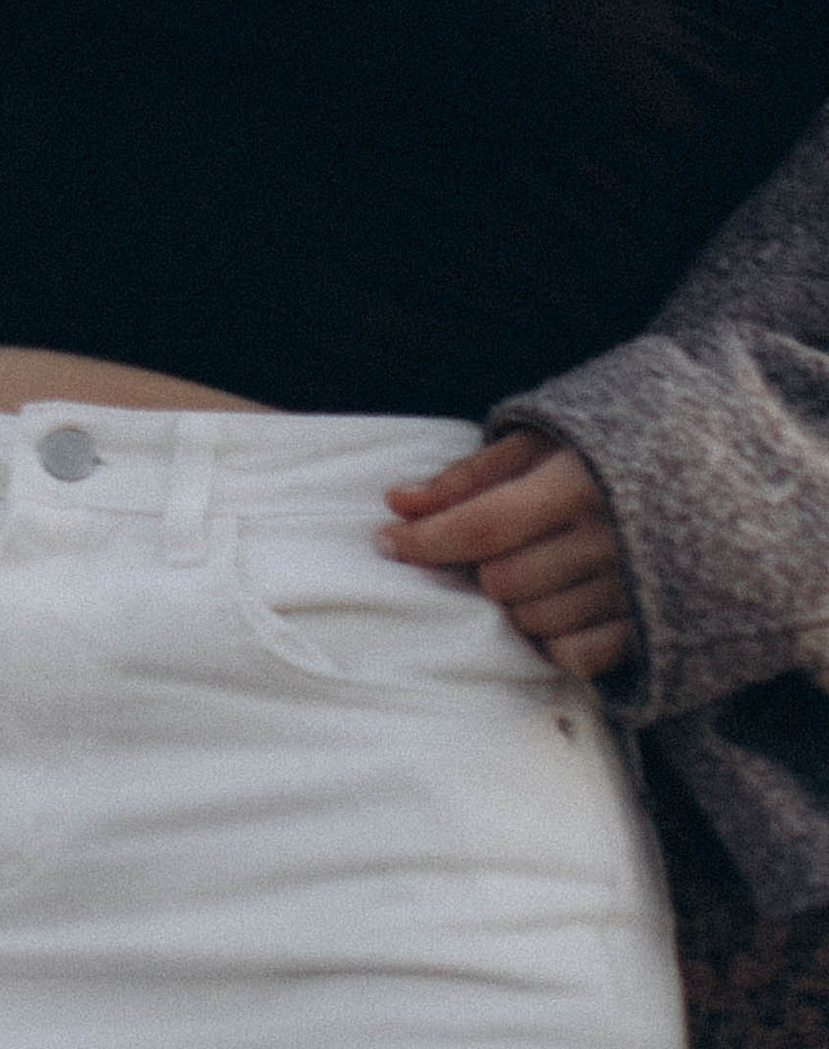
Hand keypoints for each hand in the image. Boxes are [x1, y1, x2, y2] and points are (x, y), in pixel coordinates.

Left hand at [377, 427, 636, 680]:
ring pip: (532, 622)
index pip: (482, 526)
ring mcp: (635, 592)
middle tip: (497, 543)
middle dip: (481, 566)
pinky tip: (559, 606)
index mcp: (579, 483)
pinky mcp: (655, 631)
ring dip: (516, 602)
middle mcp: (609, 540)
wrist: (717, 477)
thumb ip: (467, 476)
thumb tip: (397, 502)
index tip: (384, 541)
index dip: (425, 539)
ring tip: (537, 566)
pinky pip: (576, 658)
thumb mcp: (541, 444)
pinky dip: (554, 640)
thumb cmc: (610, 454)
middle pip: (501, 580)